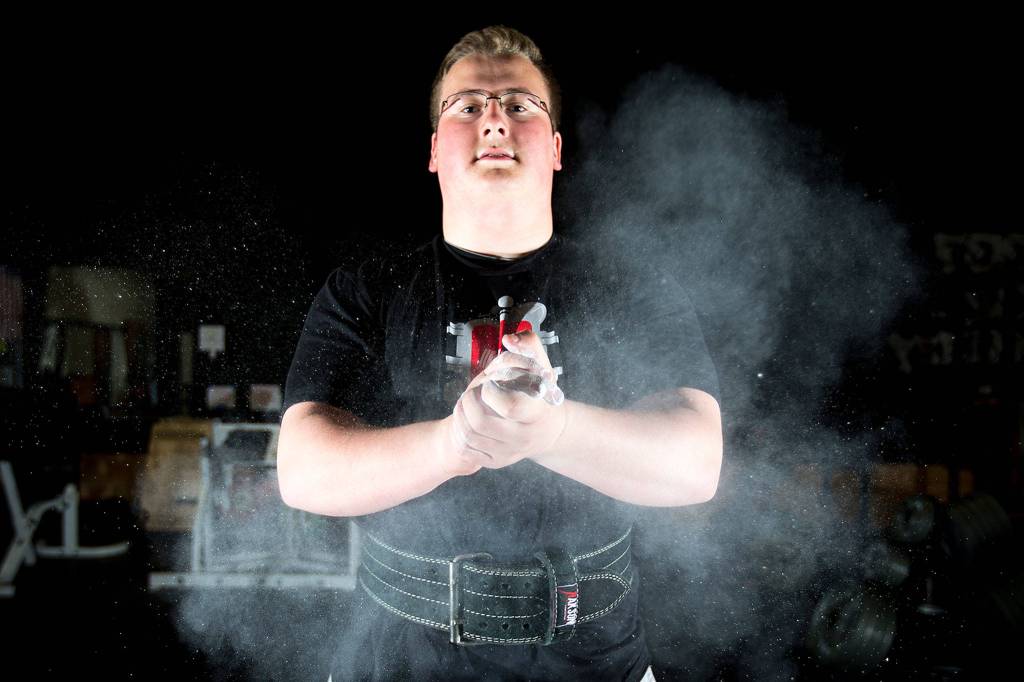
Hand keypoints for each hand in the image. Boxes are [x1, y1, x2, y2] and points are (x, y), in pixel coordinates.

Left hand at [436, 331, 567, 475]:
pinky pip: (467, 450)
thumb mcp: (542, 367)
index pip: (511, 406)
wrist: (549, 432)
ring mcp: (510, 452)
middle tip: (470, 392)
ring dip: (459, 415)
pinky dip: (459, 432)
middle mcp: (524, 437)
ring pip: (470, 436)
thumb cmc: (541, 394)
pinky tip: (465, 419)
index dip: (492, 392)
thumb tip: (510, 339)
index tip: (489, 382)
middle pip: (482, 423)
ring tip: (464, 403)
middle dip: (468, 403)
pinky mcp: (497, 462)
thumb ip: (529, 346)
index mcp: (537, 414)